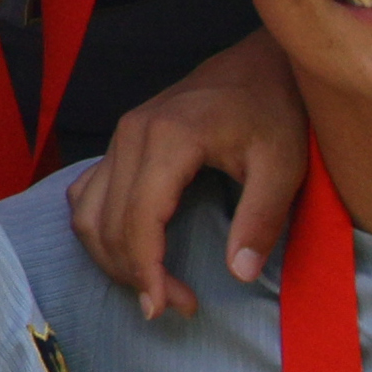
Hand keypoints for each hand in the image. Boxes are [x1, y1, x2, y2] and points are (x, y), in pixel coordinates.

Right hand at [74, 35, 306, 312]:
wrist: (261, 63)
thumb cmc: (275, 111)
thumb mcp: (283, 166)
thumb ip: (261, 219)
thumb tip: (239, 274)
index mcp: (169, 139)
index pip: (139, 220)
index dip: (147, 271)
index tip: (167, 308)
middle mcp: (131, 134)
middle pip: (108, 223)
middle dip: (135, 274)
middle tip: (176, 304)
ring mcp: (121, 135)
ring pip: (87, 212)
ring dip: (111, 257)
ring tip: (153, 285)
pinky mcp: (120, 140)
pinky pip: (87, 193)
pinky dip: (98, 229)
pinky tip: (126, 250)